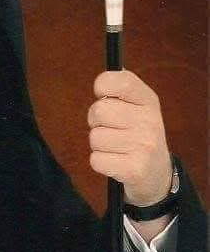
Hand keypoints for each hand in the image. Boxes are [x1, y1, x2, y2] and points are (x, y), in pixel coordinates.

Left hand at [87, 69, 172, 205]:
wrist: (156, 174)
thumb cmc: (138, 136)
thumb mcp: (138, 108)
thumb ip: (121, 91)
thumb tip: (104, 77)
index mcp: (149, 101)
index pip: (121, 81)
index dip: (102, 85)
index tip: (102, 95)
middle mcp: (149, 121)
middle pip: (99, 110)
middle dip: (96, 121)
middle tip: (109, 129)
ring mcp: (143, 146)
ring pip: (95, 137)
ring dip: (98, 145)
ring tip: (115, 148)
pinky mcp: (134, 169)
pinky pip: (96, 160)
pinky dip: (99, 162)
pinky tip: (115, 162)